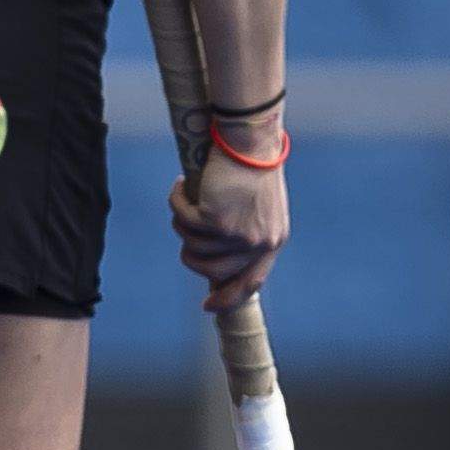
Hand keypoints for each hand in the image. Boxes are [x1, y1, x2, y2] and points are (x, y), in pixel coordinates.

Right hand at [173, 150, 288, 308]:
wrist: (250, 143)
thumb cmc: (252, 167)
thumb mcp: (257, 208)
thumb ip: (245, 233)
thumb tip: (214, 254)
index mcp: (272, 241)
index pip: (251, 282)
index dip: (228, 298)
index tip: (208, 306)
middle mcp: (258, 243)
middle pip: (210, 269)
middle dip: (191, 252)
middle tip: (187, 226)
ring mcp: (237, 235)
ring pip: (192, 247)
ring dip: (182, 223)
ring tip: (188, 199)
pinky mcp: (215, 221)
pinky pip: (182, 221)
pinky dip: (177, 202)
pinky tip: (182, 185)